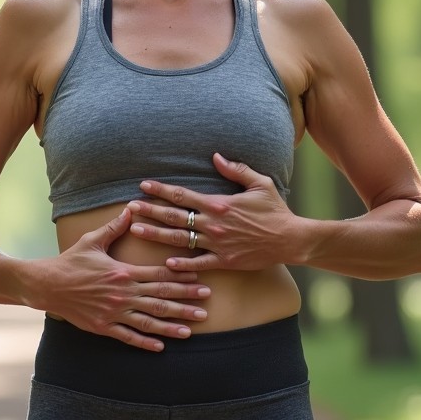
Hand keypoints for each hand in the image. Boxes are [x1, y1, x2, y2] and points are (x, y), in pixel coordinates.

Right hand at [33, 208, 210, 351]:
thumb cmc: (71, 261)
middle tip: (205, 304)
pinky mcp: (104, 327)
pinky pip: (129, 336)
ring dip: (172, 324)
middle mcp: (123, 294)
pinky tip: (161, 346)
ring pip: (149, 320)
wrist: (48, 285)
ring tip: (191, 328)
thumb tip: (131, 209)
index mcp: (123, 272)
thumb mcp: (93, 240)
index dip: (180, 276)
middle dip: (185, 301)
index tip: (199, 278)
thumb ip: (114, 227)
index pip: (158, 274)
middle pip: (160, 298)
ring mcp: (114, 312)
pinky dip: (145, 342)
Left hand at [128, 153, 299, 271]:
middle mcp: (213, 224)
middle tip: (130, 208)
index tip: (143, 185)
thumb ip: (236, 169)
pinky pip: (198, 263)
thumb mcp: (259, 183)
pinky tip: (166, 263)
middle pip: (174, 217)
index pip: (182, 195)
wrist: (290, 239)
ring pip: (180, 240)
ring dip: (156, 235)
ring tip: (136, 230)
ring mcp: (217, 244)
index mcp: (218, 203)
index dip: (161, 190)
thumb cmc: (275, 210)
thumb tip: (215, 156)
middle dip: (150, 211)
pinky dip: (182, 264)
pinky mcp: (224, 261)